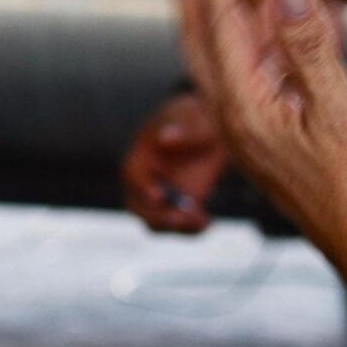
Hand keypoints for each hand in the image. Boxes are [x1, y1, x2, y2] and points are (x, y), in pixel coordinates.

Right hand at [119, 91, 227, 233]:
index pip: (132, 174)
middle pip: (138, 206)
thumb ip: (184, 130)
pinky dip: (192, 229)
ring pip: (157, 222)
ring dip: (176, 227)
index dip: (141, 187)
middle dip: (156, 216)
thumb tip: (165, 139)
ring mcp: (164, 195)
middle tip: (179, 219)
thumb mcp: (195, 118)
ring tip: (200, 220)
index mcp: (142, 154)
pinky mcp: (182, 206)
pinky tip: (208, 221)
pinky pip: (180, 226)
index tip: (158, 195)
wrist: (214, 127)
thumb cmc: (198, 117)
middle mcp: (147, 179)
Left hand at [163, 0, 346, 293]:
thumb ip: (311, 50)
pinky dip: (269, 29)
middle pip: (203, 33)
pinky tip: (283, 3)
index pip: (217, 24)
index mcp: (246, 113)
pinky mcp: (282, 134)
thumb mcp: (343, 117)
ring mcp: (260, 127)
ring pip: (234, 48)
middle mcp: (241, 119)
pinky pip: (265, 68)